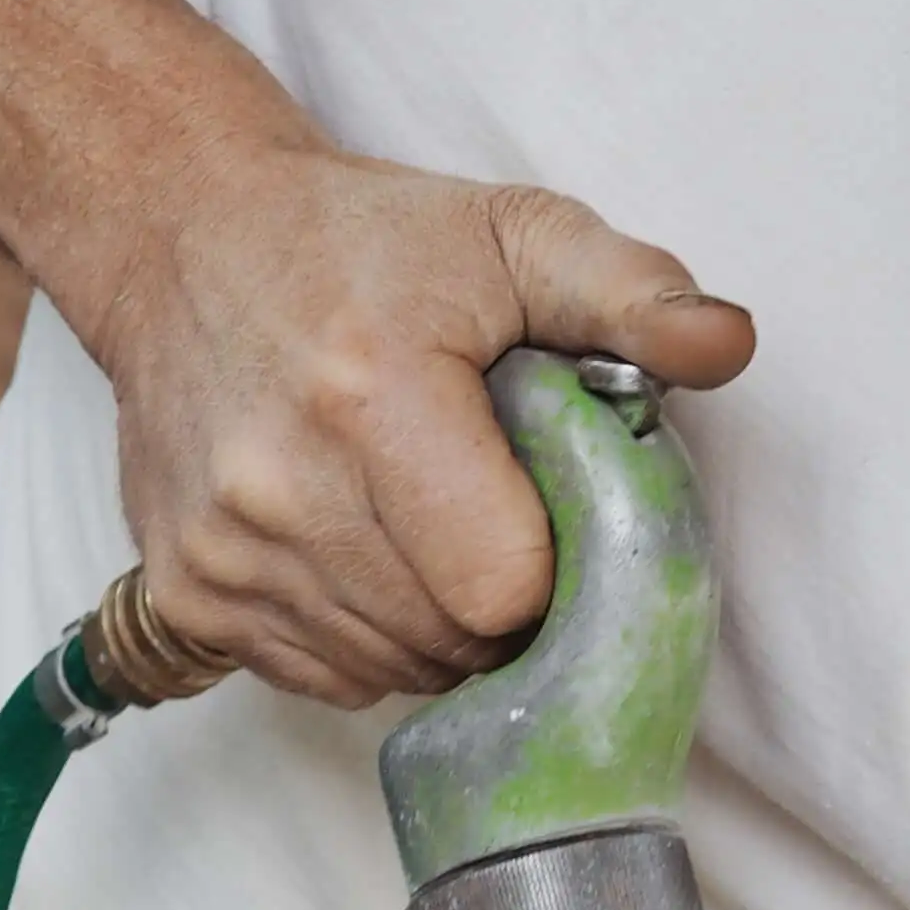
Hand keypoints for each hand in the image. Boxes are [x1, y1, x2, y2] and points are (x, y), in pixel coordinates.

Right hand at [80, 132, 754, 704]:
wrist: (182, 235)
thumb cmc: (363, 242)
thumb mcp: (514, 233)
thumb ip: (631, 292)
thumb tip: (727, 342)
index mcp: (372, 396)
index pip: (506, 586)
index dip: (551, 565)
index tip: (544, 505)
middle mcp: (279, 488)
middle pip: (451, 641)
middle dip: (496, 597)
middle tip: (482, 505)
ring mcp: (222, 553)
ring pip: (390, 672)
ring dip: (431, 623)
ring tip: (414, 514)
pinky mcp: (186, 593)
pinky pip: (322, 675)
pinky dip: (361, 635)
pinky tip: (354, 542)